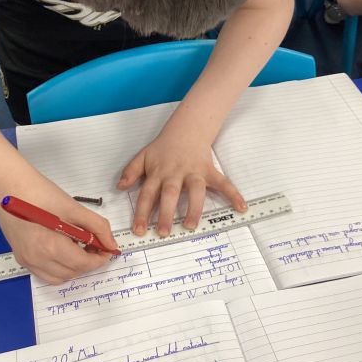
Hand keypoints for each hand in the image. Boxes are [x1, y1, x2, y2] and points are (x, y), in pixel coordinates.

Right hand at [0, 181, 118, 284]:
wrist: (10, 187)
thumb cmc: (42, 194)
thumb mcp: (75, 208)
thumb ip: (98, 227)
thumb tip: (111, 244)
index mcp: (51, 246)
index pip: (82, 264)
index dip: (99, 259)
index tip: (108, 250)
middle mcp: (36, 259)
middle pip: (72, 272)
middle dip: (88, 263)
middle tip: (96, 246)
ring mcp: (26, 260)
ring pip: (58, 277)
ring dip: (74, 267)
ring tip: (80, 247)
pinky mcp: (21, 257)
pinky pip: (45, 273)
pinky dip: (59, 267)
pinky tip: (64, 250)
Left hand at [116, 130, 245, 236]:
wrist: (186, 129)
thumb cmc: (164, 147)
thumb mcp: (143, 156)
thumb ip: (131, 171)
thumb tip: (119, 188)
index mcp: (158, 172)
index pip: (147, 194)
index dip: (141, 213)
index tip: (138, 230)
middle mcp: (175, 173)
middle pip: (170, 194)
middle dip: (165, 213)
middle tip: (162, 232)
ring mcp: (194, 172)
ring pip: (195, 190)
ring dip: (193, 208)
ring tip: (190, 225)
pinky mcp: (210, 171)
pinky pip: (223, 183)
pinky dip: (234, 194)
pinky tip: (241, 207)